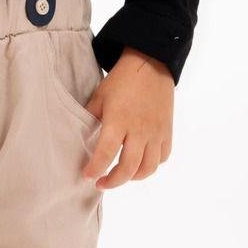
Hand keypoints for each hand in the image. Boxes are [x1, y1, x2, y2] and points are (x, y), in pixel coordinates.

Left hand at [81, 47, 175, 190]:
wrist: (151, 64)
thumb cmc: (121, 81)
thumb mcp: (99, 97)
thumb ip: (90, 119)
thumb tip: (80, 139)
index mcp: (119, 120)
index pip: (106, 153)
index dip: (95, 169)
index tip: (87, 176)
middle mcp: (140, 129)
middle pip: (128, 168)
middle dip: (113, 181)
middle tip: (101, 183)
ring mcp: (156, 132)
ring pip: (148, 168)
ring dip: (132, 178)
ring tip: (120, 175)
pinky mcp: (167, 132)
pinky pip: (162, 158)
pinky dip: (150, 166)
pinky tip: (139, 163)